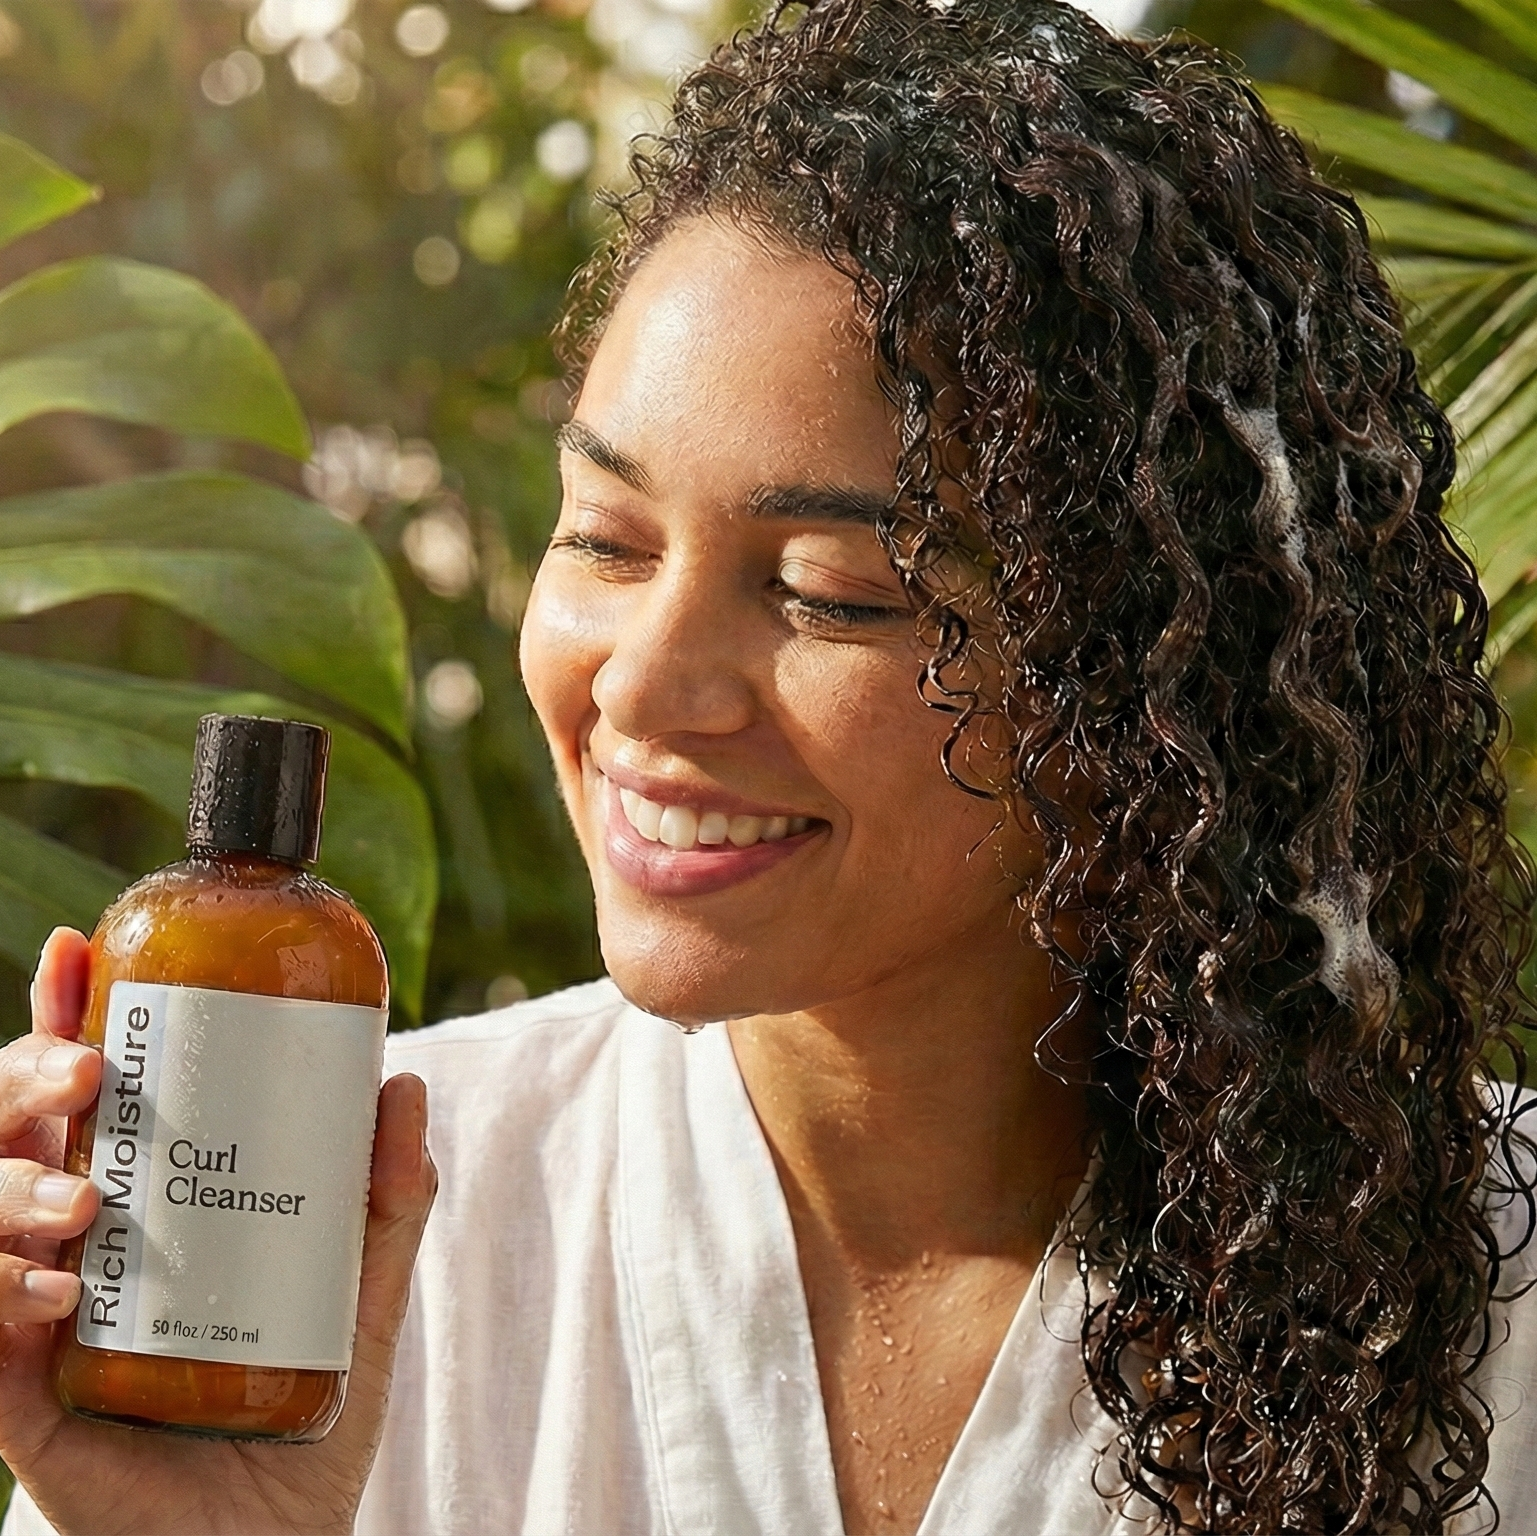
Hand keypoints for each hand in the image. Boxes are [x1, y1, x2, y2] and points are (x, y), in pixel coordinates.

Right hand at [0, 927, 436, 1535]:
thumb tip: (405, 1081)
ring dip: (12, 1192)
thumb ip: (385, 1200)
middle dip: (26, 1083)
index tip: (78, 953)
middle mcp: (76, 1246)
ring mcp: (36, 1317)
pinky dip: (7, 1294)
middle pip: (14, 1135)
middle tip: (85, 1074)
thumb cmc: (300, 1420)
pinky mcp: (18, 1398)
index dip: (68, 1023)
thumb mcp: (357, 1294)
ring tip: (86, 1205)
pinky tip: (64, 1292)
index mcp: (141, 1205)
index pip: (87, 1098)